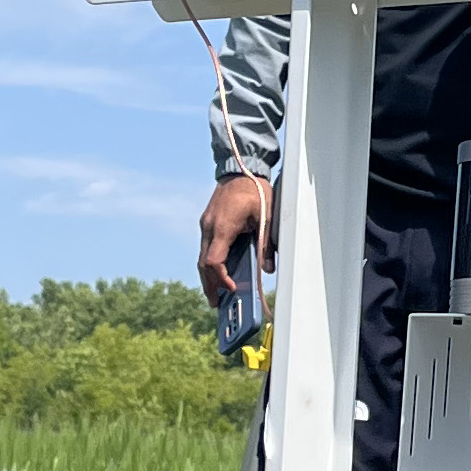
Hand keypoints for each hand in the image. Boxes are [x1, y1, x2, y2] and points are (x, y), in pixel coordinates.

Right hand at [199, 172, 273, 296]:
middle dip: (210, 285)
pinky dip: (209, 263)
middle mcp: (209, 226)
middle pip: (203, 263)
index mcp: (223, 226)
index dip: (221, 278)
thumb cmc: (255, 188)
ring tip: (215, 294)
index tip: (232, 288)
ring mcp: (206, 224)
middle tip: (216, 303)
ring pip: (202, 256)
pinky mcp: (208, 221)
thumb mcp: (267, 215)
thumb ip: (267, 243)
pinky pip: (206, 247)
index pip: (214, 261)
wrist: (240, 167)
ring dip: (207, 276)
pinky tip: (217, 272)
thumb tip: (268, 269)